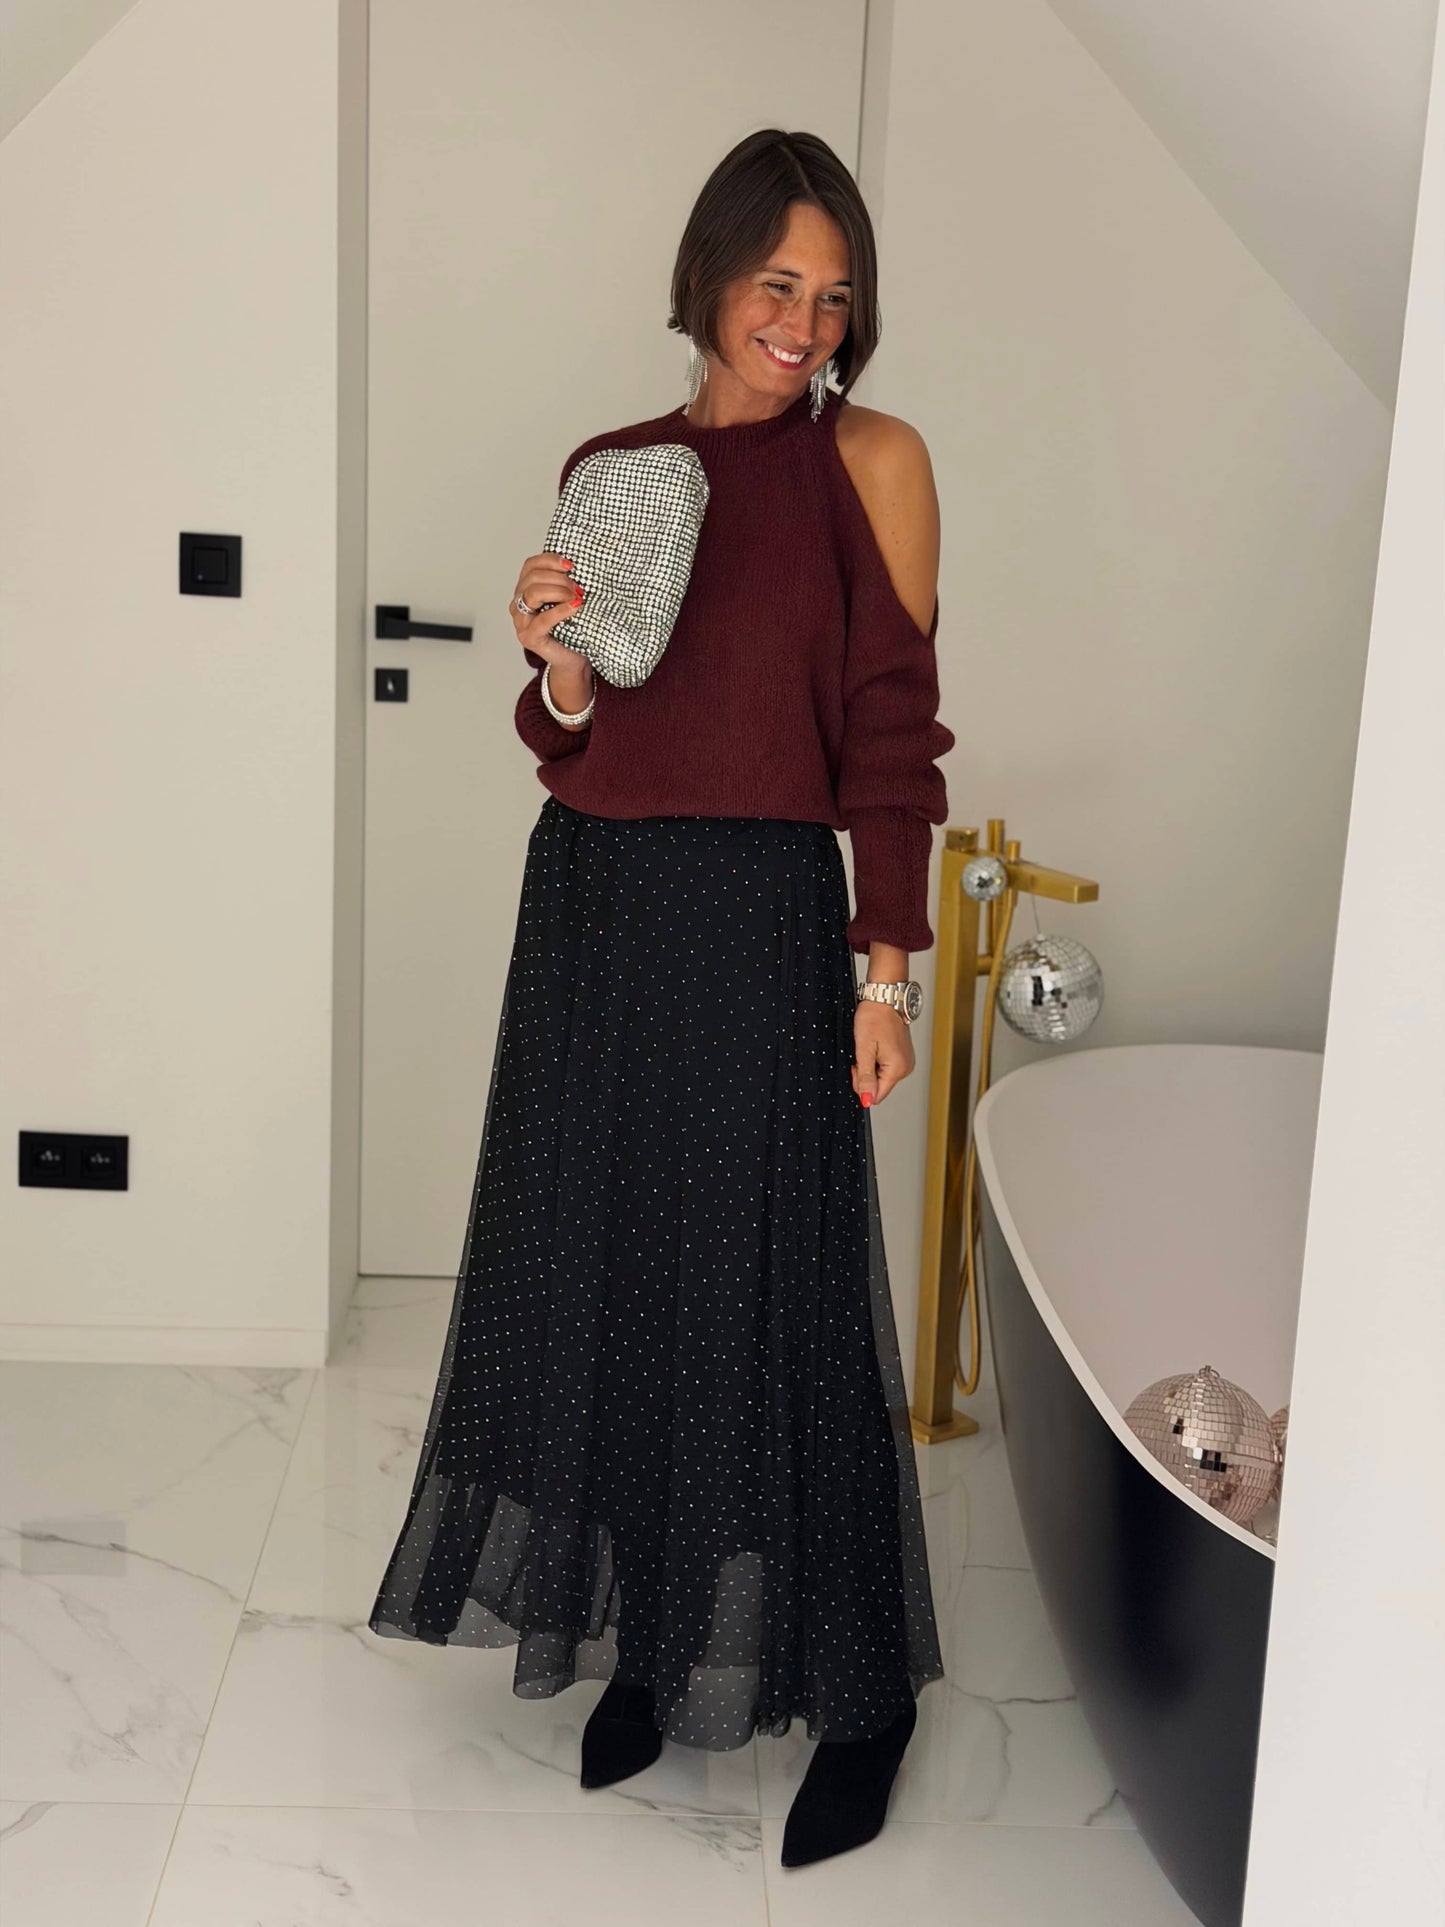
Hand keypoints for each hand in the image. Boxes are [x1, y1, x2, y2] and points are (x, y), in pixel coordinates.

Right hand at [510, 551, 593, 689]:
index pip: (530, 565)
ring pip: (533, 594)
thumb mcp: (566, 599)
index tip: (570, 565)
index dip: (549, 560)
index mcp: (524, 590)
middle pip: (532, 578)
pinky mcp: (529, 637)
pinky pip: (542, 619)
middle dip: (559, 579)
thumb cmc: (571, 628)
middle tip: (578, 588)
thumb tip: (577, 565)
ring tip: (577, 597)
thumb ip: (564, 583)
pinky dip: (560, 611)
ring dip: (558, 591)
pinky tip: (574, 607)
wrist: (573, 658)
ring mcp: (521, 622)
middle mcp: (518, 604)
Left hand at [851, 1000, 914, 1107]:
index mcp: (898, 1069)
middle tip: (863, 1052)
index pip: (877, 1095)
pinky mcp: (902, 1055)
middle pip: (879, 1086)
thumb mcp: (864, 1049)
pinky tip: (875, 1045)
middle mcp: (906, 1067)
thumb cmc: (874, 1018)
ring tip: (870, 1046)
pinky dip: (876, 1059)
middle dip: (865, 1074)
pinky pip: (885, 1067)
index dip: (862, 1085)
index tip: (858, 1065)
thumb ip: (865, 1077)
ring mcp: (905, 1061)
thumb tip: (867, 1100)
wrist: (884, 999)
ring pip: (880, 1076)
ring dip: (870, 1065)